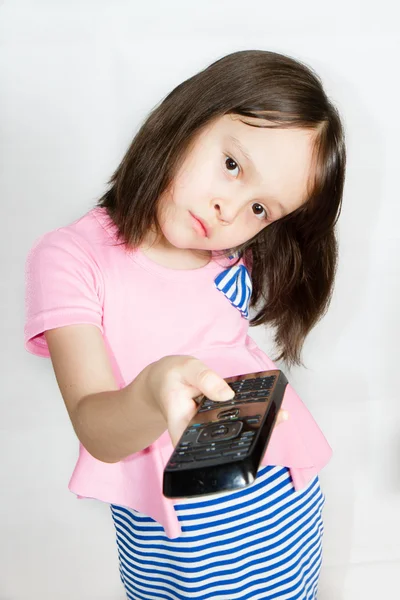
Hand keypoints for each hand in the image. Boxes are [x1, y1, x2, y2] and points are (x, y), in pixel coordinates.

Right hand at [140, 355, 288, 445]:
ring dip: (255, 425)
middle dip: (250, 437)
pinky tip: (271, 410)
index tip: (250, 450)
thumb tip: (228, 394)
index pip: (204, 450)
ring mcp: (208, 428)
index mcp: (183, 427)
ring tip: (280, 416)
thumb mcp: (185, 369)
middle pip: (224, 443)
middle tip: (275, 424)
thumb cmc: (170, 375)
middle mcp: (197, 433)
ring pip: (233, 432)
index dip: (227, 454)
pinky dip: (250, 414)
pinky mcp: (217, 420)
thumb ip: (205, 378)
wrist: (163, 378)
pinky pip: (234, 420)